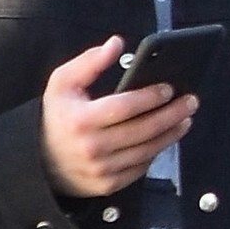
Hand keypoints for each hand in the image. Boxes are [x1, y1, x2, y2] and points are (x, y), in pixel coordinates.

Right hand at [40, 35, 195, 198]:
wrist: (39, 161)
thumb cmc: (56, 116)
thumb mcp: (62, 83)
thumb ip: (90, 61)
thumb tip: (118, 43)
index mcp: (81, 120)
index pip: (124, 107)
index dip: (150, 97)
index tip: (170, 88)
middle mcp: (92, 148)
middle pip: (142, 130)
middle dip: (171, 115)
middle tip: (191, 102)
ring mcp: (101, 170)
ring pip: (146, 151)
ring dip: (170, 135)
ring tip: (185, 119)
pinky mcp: (108, 185)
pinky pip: (140, 168)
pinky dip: (156, 152)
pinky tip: (166, 138)